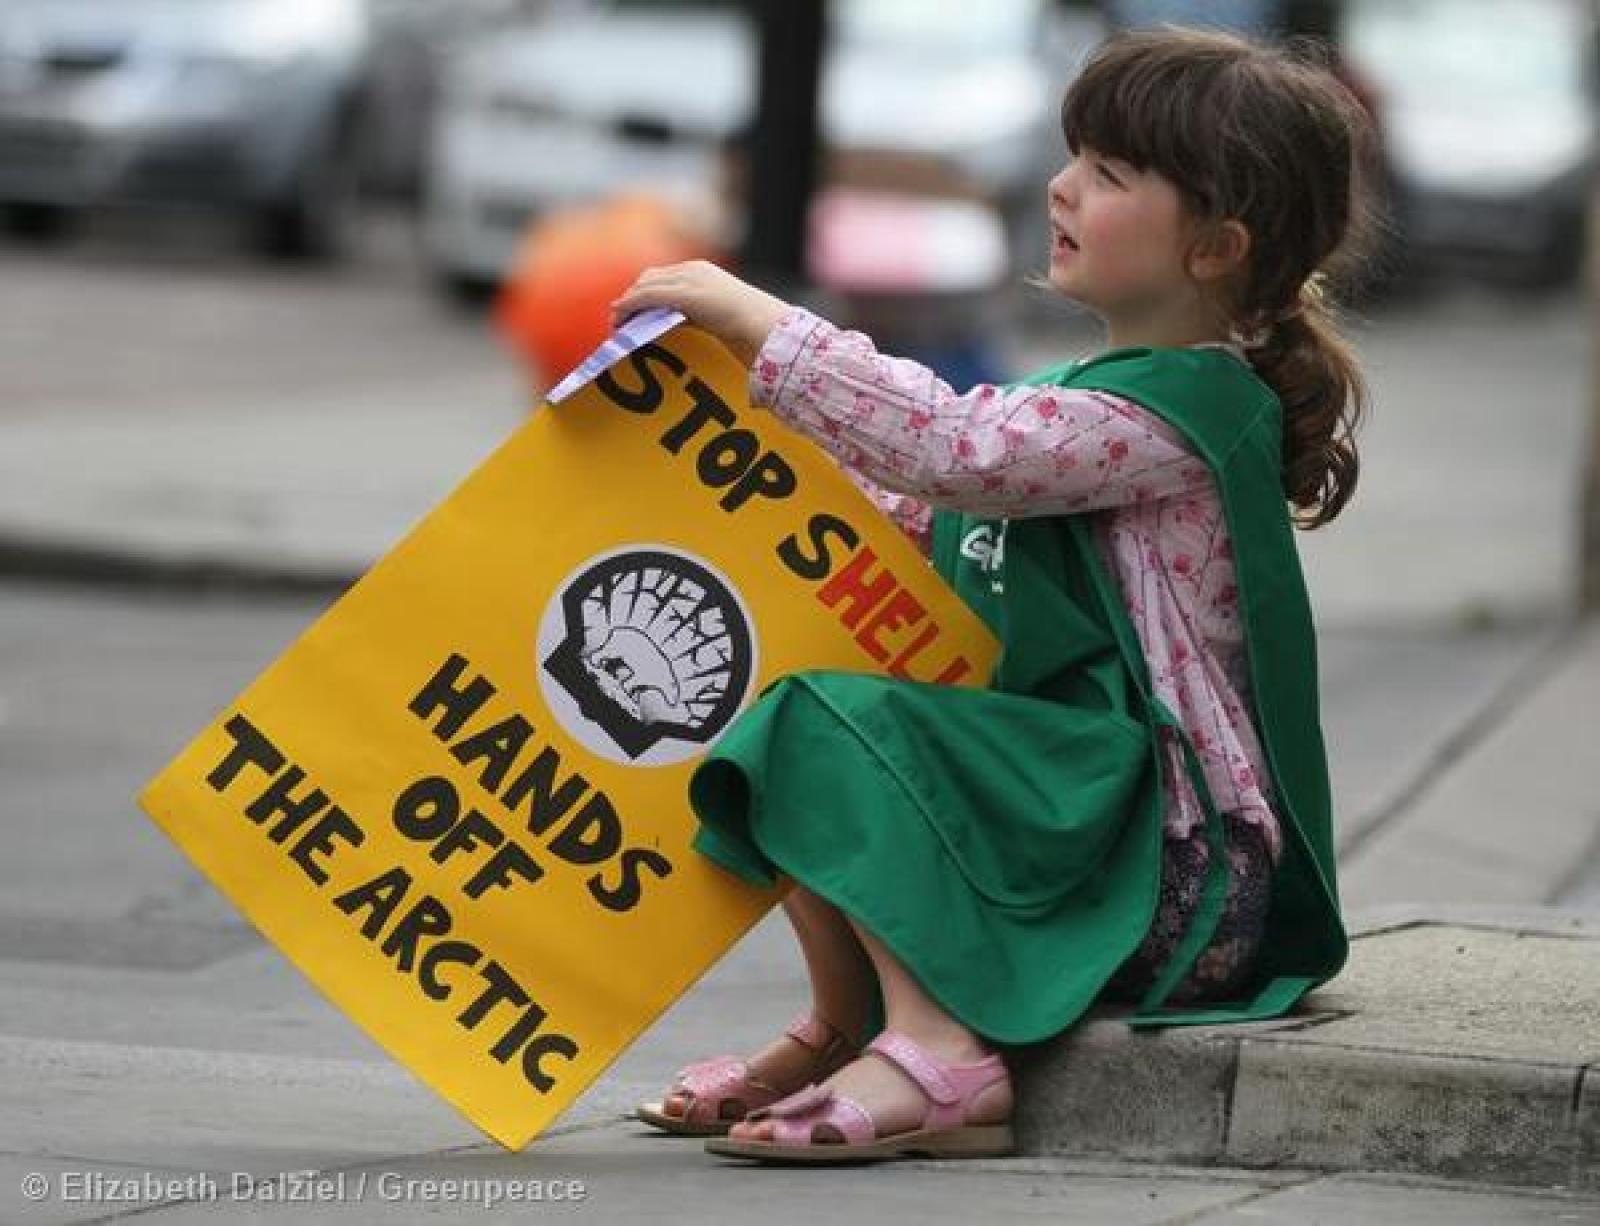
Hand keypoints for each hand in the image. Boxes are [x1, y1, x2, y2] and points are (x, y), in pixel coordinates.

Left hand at [612, 260, 790, 365]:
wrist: (760, 323)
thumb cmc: (749, 324)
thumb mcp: (720, 315)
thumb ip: (701, 315)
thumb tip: (694, 327)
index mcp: (703, 271)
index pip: (665, 276)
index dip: (646, 291)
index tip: (634, 309)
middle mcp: (693, 270)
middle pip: (651, 277)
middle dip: (634, 296)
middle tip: (621, 317)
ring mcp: (687, 280)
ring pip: (645, 286)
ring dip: (628, 302)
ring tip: (617, 321)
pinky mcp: (682, 294)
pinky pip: (647, 296)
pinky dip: (630, 305)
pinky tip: (620, 316)